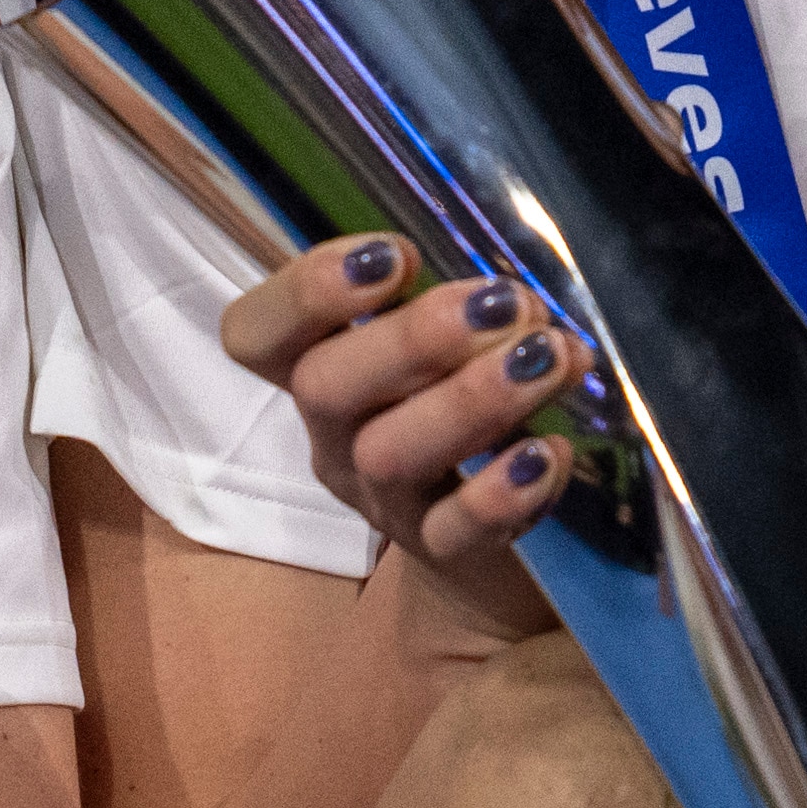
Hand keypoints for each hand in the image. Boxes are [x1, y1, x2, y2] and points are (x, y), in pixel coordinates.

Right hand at [214, 235, 575, 646]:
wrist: (478, 545)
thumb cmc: (452, 410)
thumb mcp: (439, 352)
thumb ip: (461, 309)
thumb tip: (519, 294)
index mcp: (318, 369)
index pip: (255, 334)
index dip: (306, 291)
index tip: (397, 255)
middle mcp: (334, 436)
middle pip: (324, 387)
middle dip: (413, 337)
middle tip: (505, 303)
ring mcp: (380, 501)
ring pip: (390, 454)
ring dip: (474, 397)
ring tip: (549, 356)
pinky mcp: (437, 552)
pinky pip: (454, 531)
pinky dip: (503, 491)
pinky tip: (551, 451)